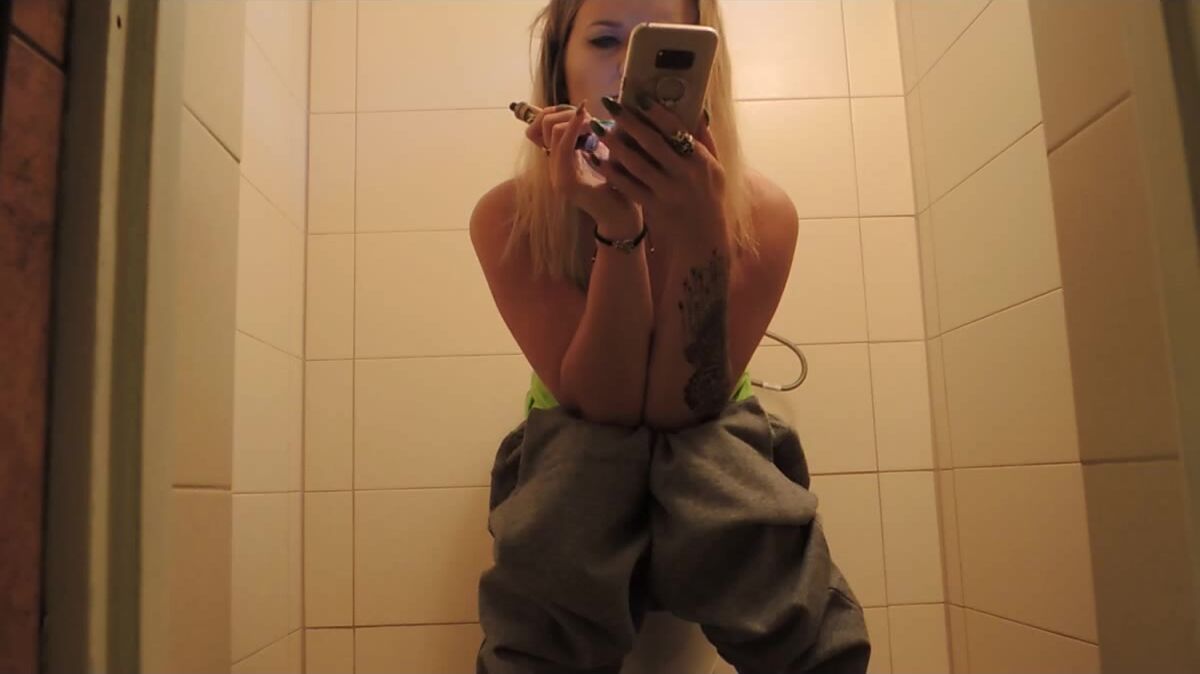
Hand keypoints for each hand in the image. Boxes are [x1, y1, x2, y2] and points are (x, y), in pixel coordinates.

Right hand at [527, 103, 642, 238]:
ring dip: (576, 120)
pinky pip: (565, 147)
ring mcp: (557, 176)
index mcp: (559, 161)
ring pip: (554, 131)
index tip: (582, 110)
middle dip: (568, 113)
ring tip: (594, 125)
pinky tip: (590, 122)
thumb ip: (588, 136)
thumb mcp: (601, 153)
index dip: (558, 110)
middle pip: (545, 124)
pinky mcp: (567, 181)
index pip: (542, 125)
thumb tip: (584, 108)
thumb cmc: (618, 184)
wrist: (624, 216)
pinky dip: (576, 129)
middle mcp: (554, 168)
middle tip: (591, 119)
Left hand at [590, 96, 727, 248]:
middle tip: (609, 103)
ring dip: (614, 144)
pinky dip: (611, 172)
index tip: (639, 98)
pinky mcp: (652, 206)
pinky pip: (628, 186)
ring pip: (636, 164)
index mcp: (700, 160)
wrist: (704, 236)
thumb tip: (698, 109)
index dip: (657, 113)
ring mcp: (666, 191)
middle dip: (629, 121)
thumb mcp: (716, 167)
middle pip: (652, 143)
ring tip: (596, 127)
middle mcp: (683, 174)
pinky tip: (596, 159)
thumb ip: (705, 139)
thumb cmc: (711, 196)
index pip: (676, 130)